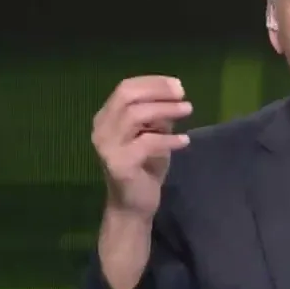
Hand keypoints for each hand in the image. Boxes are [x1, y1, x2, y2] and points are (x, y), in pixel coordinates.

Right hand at [92, 75, 192, 218]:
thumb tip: (174, 94)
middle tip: (183, 95)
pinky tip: (185, 140)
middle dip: (158, 91)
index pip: (125, 88)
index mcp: (106, 117)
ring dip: (165, 110)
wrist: (133, 206)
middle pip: (127, 96)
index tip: (178, 85)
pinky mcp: (119, 164)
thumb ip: (158, 115)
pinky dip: (168, 139)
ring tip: (188, 110)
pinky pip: (146, 143)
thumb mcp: (153, 134)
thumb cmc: (144, 167)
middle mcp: (101, 129)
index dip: (152, 82)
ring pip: (134, 115)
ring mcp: (107, 146)